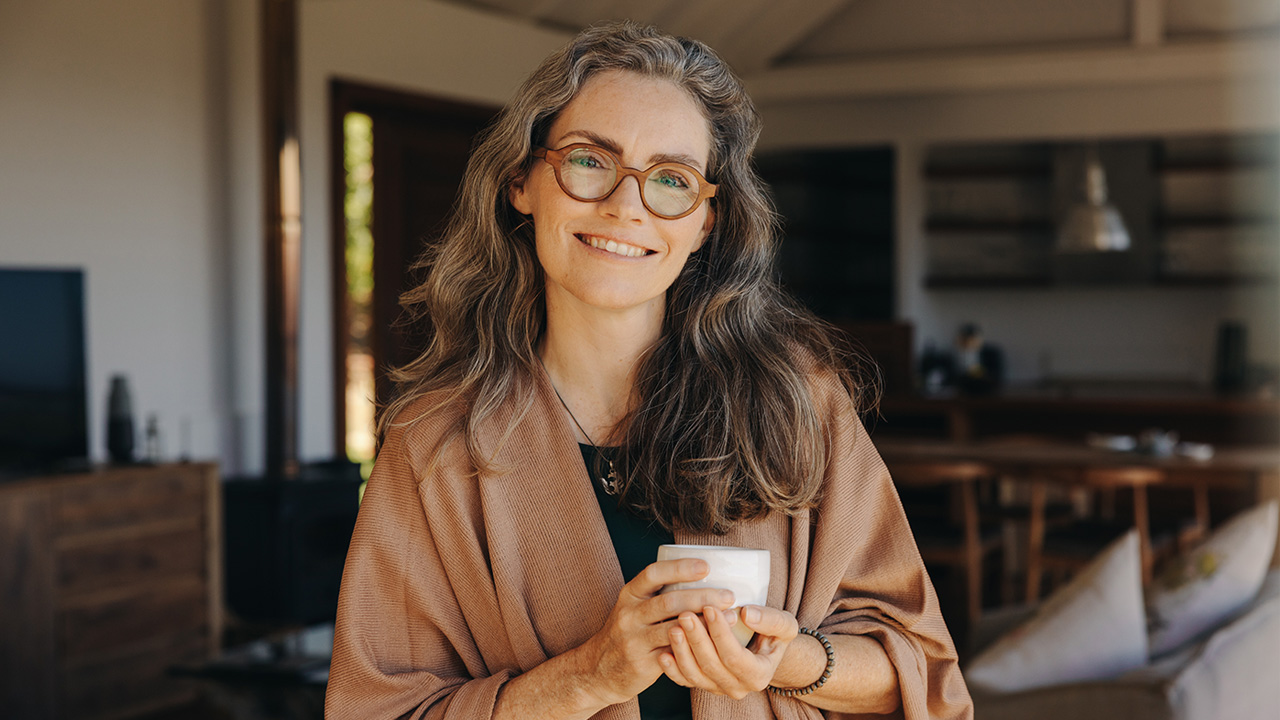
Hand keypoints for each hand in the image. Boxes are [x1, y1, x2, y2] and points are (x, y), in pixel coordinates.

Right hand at [576, 559, 737, 705]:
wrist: (598, 670)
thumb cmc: (627, 632)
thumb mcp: (634, 607)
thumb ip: (660, 595)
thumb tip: (706, 578)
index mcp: (629, 594)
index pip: (653, 573)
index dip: (679, 568)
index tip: (706, 566)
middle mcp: (628, 615)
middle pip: (668, 601)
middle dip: (702, 597)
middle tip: (728, 595)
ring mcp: (634, 640)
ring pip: (673, 629)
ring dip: (705, 623)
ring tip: (730, 618)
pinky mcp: (642, 664)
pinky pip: (673, 654)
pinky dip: (696, 647)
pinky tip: (715, 643)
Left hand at [660, 603, 798, 699]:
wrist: (763, 649)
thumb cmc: (773, 633)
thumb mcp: (784, 625)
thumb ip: (771, 620)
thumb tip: (746, 613)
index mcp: (758, 675)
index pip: (735, 657)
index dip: (721, 634)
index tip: (710, 608)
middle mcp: (737, 687)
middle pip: (712, 666)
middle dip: (697, 640)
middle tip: (685, 614)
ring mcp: (718, 688)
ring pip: (695, 675)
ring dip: (682, 652)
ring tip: (673, 628)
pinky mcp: (703, 684)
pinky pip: (684, 681)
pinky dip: (672, 669)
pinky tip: (663, 653)